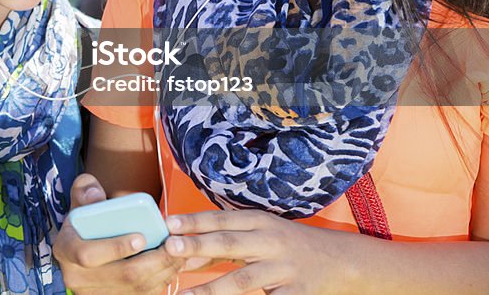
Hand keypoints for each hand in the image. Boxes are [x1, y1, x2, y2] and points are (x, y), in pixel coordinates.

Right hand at [53, 174, 182, 293]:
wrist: (82, 249)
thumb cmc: (86, 222)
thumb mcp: (81, 202)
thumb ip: (85, 191)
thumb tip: (96, 195)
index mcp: (65, 250)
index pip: (87, 255)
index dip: (115, 247)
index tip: (141, 237)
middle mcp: (78, 277)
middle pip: (122, 275)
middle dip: (153, 261)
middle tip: (173, 244)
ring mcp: (96, 293)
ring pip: (136, 288)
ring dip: (163, 270)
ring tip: (179, 251)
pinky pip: (142, 294)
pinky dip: (161, 280)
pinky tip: (172, 264)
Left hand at [163, 209, 357, 293]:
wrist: (340, 260)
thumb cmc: (286, 244)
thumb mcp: (258, 234)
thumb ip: (223, 242)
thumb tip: (182, 252)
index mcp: (259, 222)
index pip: (221, 220)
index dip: (194, 221)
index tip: (167, 223)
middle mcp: (270, 242)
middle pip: (229, 244)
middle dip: (198, 245)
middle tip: (170, 247)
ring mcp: (284, 269)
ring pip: (242, 281)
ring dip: (211, 290)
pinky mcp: (296, 294)